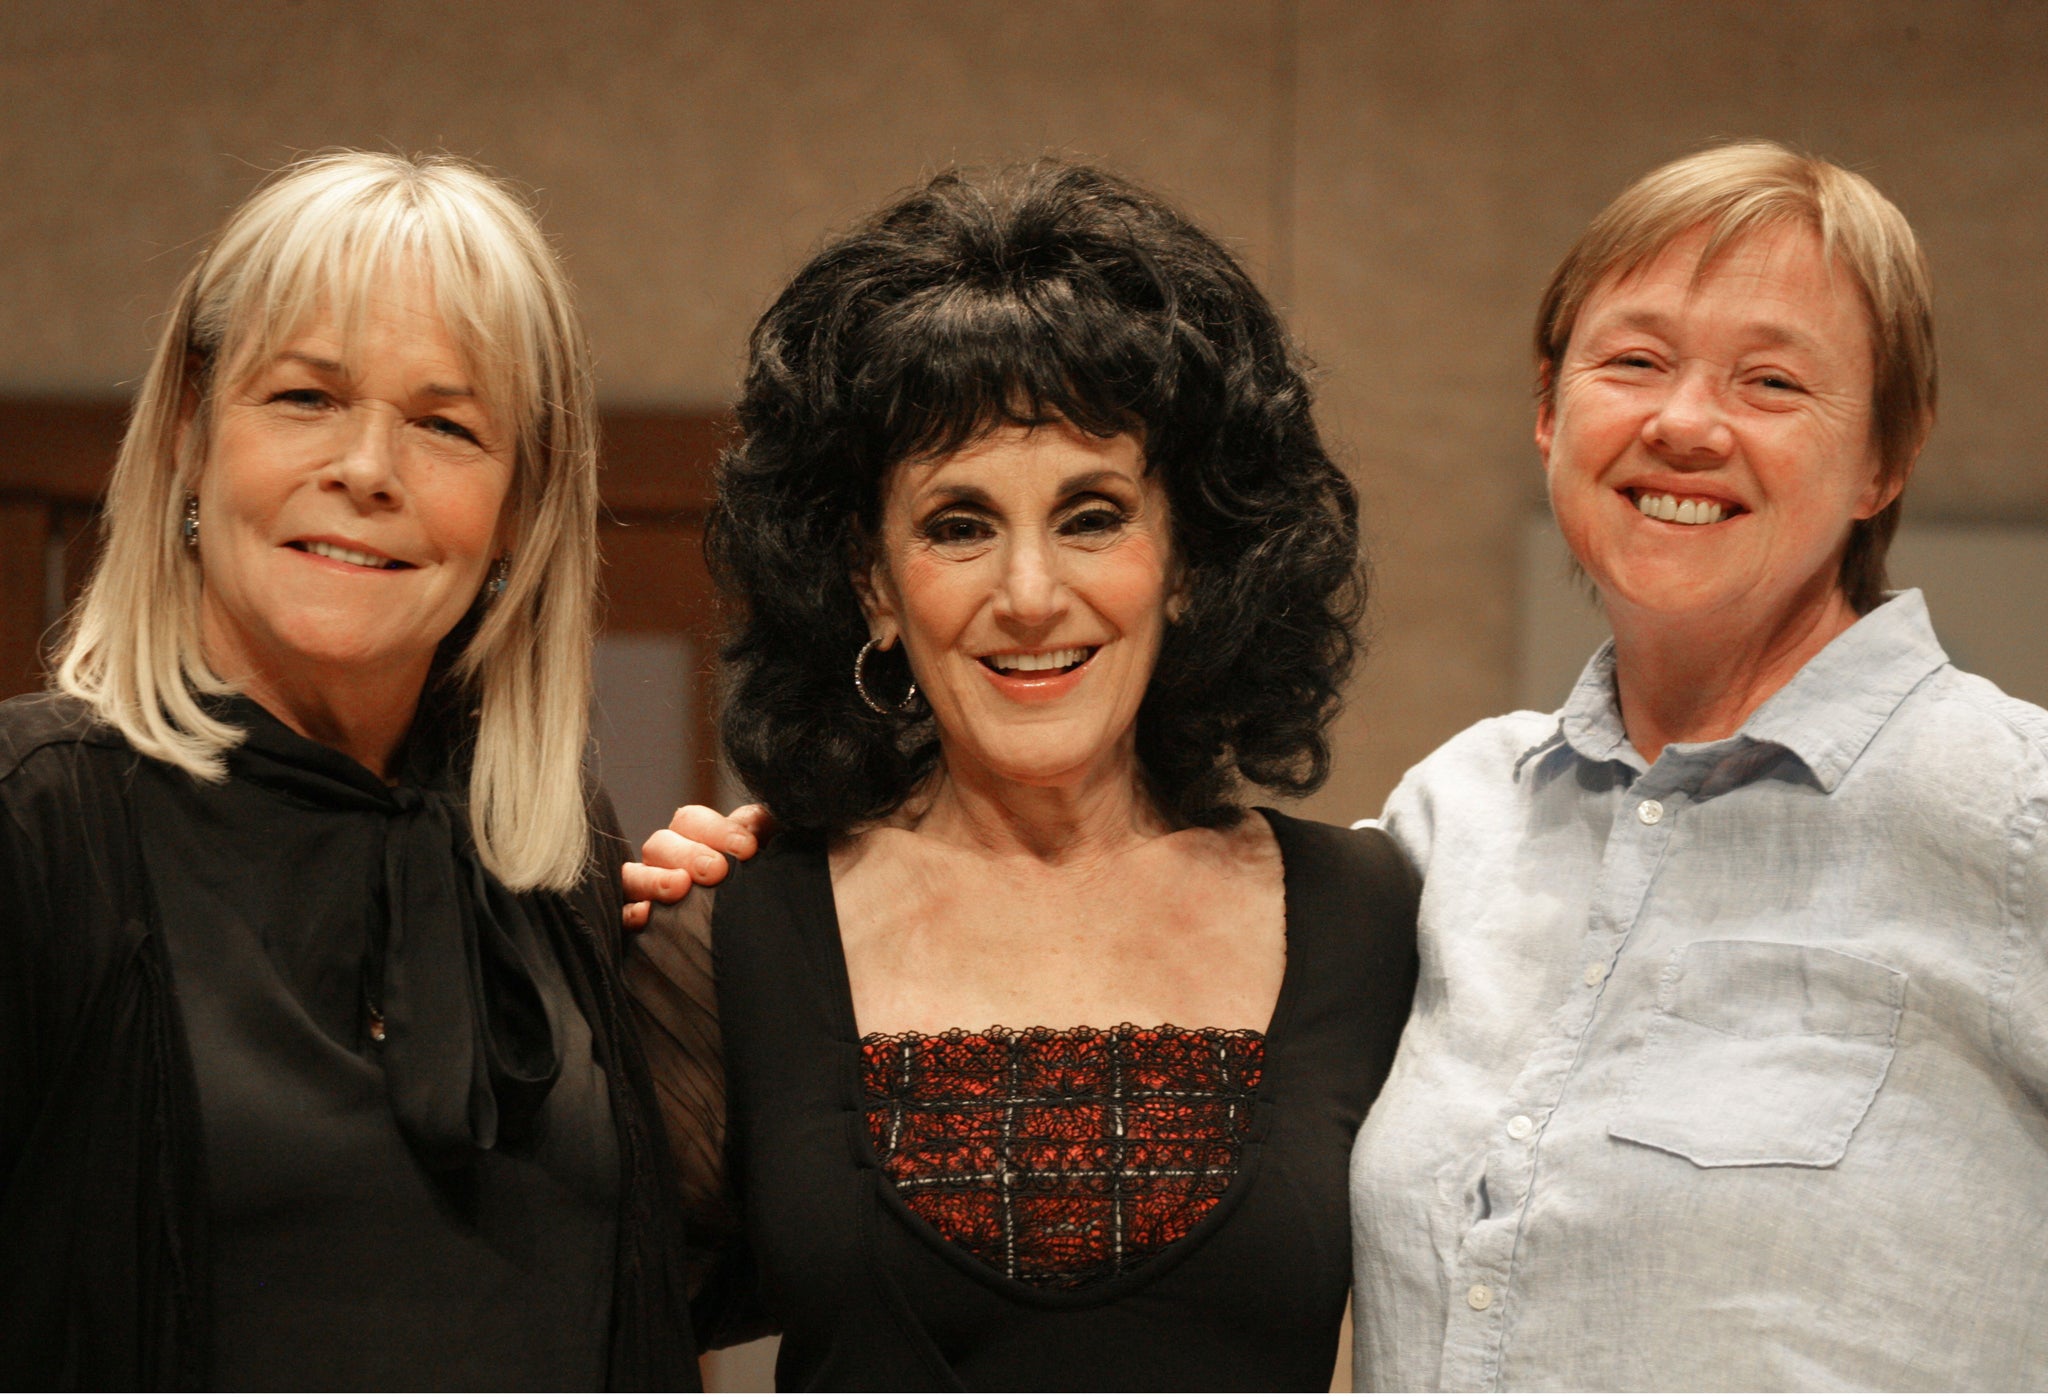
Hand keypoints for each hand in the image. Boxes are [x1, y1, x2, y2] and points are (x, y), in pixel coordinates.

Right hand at [621, 803, 773, 927]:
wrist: (755, 945)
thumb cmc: (758, 890)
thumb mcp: (766, 856)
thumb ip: (762, 830)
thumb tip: (757, 822)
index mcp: (693, 840)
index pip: (691, 821)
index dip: (718, 830)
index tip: (748, 849)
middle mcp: (664, 862)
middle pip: (660, 843)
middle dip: (688, 853)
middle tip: (716, 870)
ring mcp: (646, 893)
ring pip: (633, 875)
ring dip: (654, 879)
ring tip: (679, 888)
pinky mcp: (636, 927)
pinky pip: (622, 915)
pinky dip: (630, 912)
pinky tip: (645, 915)